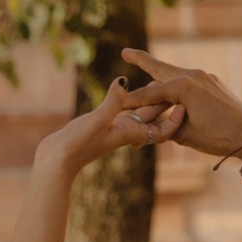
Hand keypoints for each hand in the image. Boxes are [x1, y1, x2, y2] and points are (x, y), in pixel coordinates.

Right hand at [48, 77, 182, 170]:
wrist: (57, 160)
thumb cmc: (76, 145)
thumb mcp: (96, 121)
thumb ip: (111, 103)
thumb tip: (124, 81)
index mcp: (130, 133)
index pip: (162, 129)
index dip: (175, 119)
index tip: (184, 104)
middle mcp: (127, 131)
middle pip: (154, 117)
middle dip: (168, 103)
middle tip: (179, 85)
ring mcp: (115, 127)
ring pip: (140, 112)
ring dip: (151, 99)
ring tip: (160, 81)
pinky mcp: (103, 123)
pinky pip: (124, 110)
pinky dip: (132, 100)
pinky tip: (131, 89)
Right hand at [121, 51, 241, 164]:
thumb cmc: (218, 137)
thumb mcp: (185, 134)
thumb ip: (164, 124)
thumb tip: (150, 123)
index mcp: (183, 87)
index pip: (150, 94)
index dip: (132, 101)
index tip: (117, 102)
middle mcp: (193, 76)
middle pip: (160, 68)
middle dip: (141, 60)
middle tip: (125, 52)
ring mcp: (205, 77)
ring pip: (174, 75)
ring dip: (158, 75)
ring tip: (141, 65)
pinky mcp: (212, 83)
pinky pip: (187, 82)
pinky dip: (174, 85)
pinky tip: (168, 86)